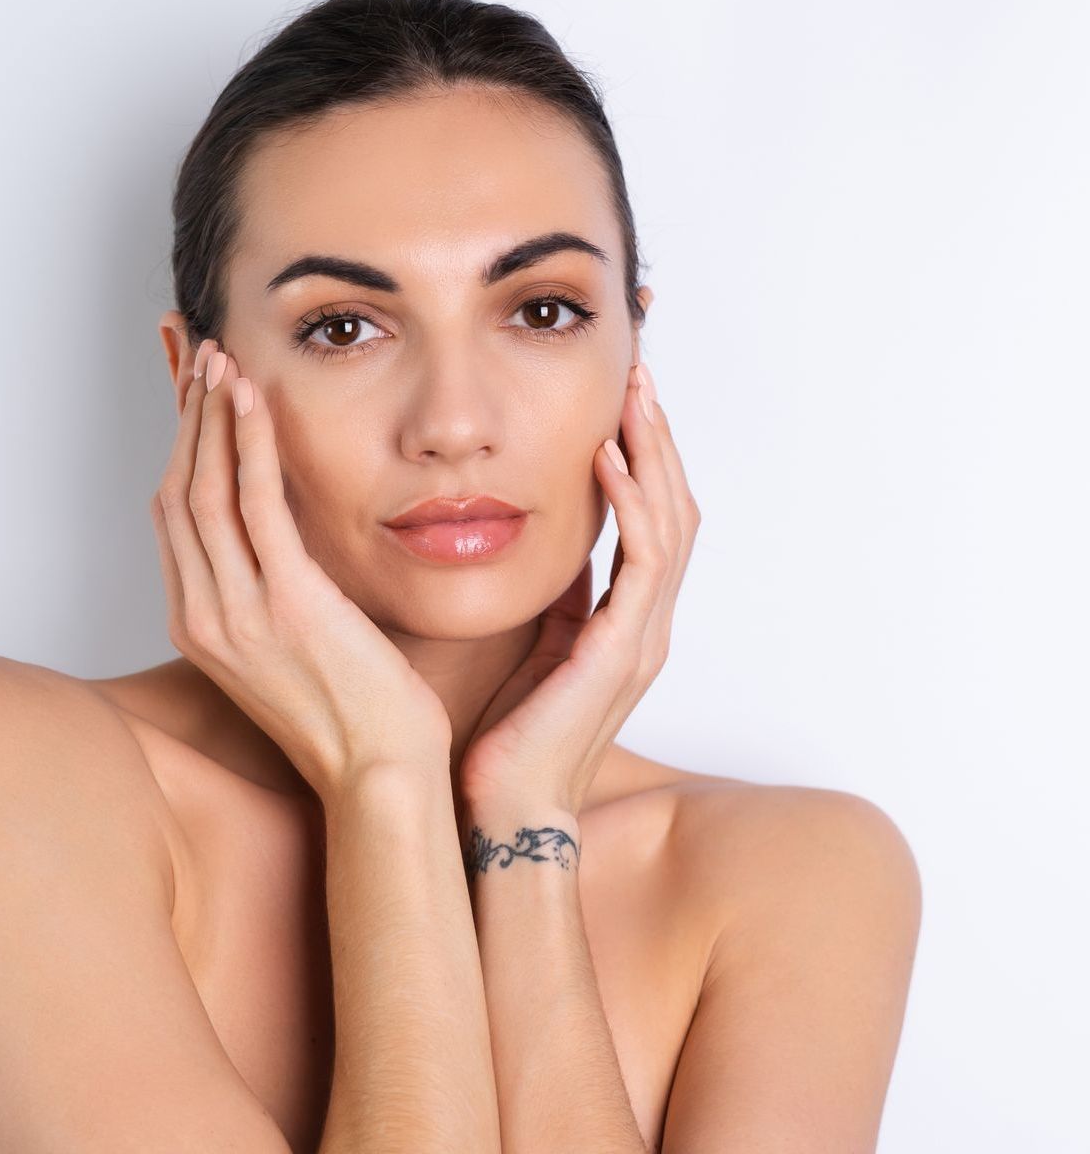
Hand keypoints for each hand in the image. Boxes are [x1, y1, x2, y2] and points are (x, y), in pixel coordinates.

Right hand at [150, 336, 452, 804]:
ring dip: (209, 416)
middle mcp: (205, 616)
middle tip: (195, 355)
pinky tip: (252, 399)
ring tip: (219, 360)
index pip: (174, 516)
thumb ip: (270, 594)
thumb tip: (280, 542)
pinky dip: (247, 443)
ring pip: (204, 489)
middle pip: (177, 491)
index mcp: (202, 626)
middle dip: (184, 416)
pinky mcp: (285, 603)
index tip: (191, 394)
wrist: (381, 777)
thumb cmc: (353, 718)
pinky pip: (254, 503)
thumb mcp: (292, 651)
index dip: (179, 446)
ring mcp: (238, 612)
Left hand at [457, 362, 700, 813]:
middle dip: (660, 437)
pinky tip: (608, 458)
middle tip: (640, 373)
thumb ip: (558, 599)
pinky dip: (632, 503)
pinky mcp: (622, 650)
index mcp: (626, 621)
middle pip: (675, 508)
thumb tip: (556, 546)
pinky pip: (642, 561)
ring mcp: (642, 637)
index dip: (645, 457)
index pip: (652, 520)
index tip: (623, 399)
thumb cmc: (510, 735)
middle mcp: (647, 624)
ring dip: (654, 453)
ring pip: (671, 523)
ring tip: (633, 395)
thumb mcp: (535, 646)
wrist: (505, 807)